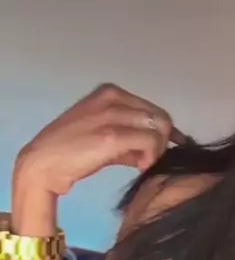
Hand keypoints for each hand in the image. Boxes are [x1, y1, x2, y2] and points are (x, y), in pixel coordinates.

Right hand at [14, 83, 187, 196]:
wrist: (44, 163)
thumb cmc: (71, 153)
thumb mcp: (103, 139)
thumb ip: (129, 141)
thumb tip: (151, 152)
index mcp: (111, 93)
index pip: (153, 109)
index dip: (164, 132)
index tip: (163, 150)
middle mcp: (113, 97)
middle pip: (160, 117)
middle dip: (163, 142)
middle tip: (150, 161)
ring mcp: (112, 114)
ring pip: (159, 128)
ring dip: (157, 150)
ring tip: (143, 164)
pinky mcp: (111, 135)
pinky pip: (149, 142)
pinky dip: (150, 156)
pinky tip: (140, 166)